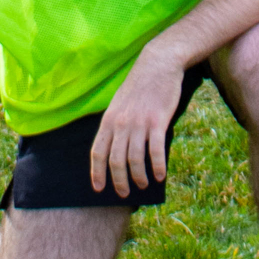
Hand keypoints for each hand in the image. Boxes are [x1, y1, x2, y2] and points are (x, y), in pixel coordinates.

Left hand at [90, 44, 184, 198]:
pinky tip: (161, 176)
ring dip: (139, 177)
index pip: (98, 152)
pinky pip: (155, 151)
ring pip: (135, 159)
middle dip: (119, 181)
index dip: (97, 173)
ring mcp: (139, 122)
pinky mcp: (157, 121)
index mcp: (108, 120)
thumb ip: (115, 125)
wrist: (158, 64)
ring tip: (144, 185)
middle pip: (116, 161)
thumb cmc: (139, 86)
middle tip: (125, 193)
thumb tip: (116, 151)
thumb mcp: (119, 104)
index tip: (99, 189)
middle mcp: (121, 123)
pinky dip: (157, 167)